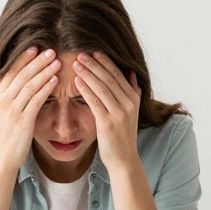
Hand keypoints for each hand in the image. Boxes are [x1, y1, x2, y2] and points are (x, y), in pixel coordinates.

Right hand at [0, 47, 60, 171]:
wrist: (3, 157)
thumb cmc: (7, 134)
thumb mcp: (5, 111)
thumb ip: (10, 95)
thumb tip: (16, 80)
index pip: (11, 70)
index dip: (24, 58)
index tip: (36, 46)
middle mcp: (3, 99)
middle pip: (22, 74)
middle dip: (37, 61)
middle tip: (51, 50)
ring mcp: (12, 110)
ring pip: (30, 84)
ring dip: (44, 71)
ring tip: (57, 61)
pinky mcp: (23, 120)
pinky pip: (36, 99)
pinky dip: (46, 88)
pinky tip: (56, 80)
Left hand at [73, 51, 140, 172]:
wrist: (123, 158)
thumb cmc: (123, 135)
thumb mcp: (132, 111)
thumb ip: (132, 91)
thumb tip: (131, 72)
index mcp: (134, 98)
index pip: (118, 74)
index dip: (105, 62)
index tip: (93, 51)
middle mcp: (129, 104)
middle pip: (109, 78)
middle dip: (94, 64)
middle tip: (81, 53)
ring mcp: (119, 113)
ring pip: (102, 87)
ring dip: (88, 73)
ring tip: (76, 63)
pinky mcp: (108, 123)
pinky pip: (95, 102)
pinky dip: (85, 89)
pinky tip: (76, 81)